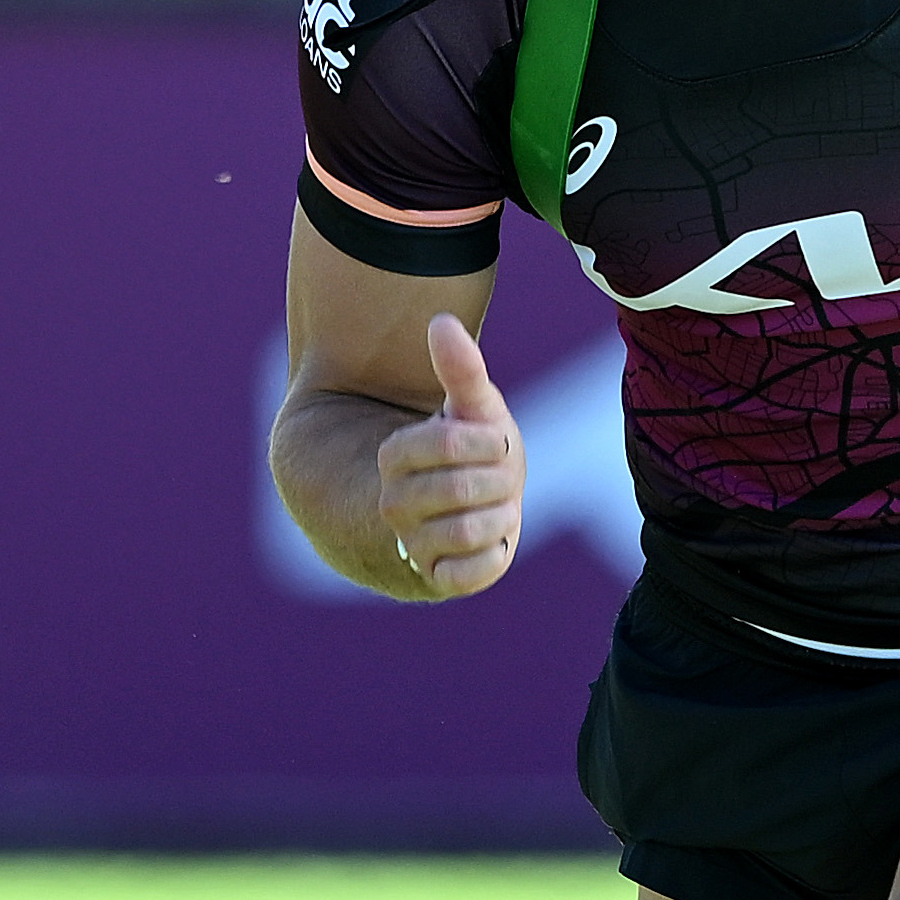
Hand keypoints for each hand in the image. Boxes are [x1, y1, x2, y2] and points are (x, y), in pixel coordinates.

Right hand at [375, 312, 523, 597]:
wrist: (469, 507)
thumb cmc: (473, 450)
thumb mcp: (471, 407)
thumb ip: (460, 367)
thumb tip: (441, 320)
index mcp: (396, 455)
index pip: (446, 444)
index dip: (488, 441)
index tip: (498, 439)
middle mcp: (394, 503)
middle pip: (461, 489)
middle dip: (501, 478)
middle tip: (506, 475)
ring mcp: (412, 544)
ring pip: (468, 532)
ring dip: (501, 515)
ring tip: (502, 505)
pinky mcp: (438, 579)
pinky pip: (470, 575)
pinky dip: (495, 555)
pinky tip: (497, 538)